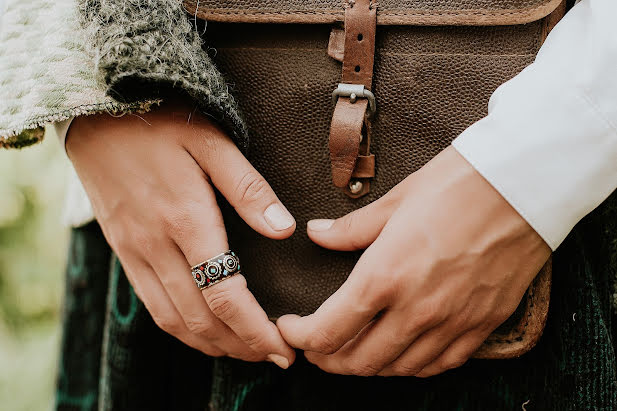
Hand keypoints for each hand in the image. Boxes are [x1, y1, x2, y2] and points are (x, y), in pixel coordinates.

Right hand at [67, 103, 295, 367]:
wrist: (97, 111)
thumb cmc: (162, 120)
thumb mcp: (213, 143)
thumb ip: (249, 189)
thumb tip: (285, 230)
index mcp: (185, 219)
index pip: (225, 294)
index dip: (257, 330)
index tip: (285, 348)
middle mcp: (155, 244)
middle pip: (200, 318)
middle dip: (241, 346)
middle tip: (275, 357)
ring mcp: (134, 251)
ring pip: (172, 320)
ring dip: (211, 344)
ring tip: (245, 353)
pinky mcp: (122, 250)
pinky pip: (150, 304)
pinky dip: (180, 329)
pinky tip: (202, 331)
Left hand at [278, 146, 549, 376]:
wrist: (525, 183)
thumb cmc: (458, 183)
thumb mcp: (395, 200)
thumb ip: (350, 229)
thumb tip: (317, 234)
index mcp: (385, 275)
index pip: (328, 330)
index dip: (300, 336)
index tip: (290, 327)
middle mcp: (416, 309)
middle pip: (357, 361)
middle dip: (326, 358)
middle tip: (315, 344)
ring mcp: (452, 322)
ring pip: (396, 369)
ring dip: (365, 365)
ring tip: (352, 349)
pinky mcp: (482, 325)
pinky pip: (439, 365)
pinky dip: (411, 366)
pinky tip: (401, 353)